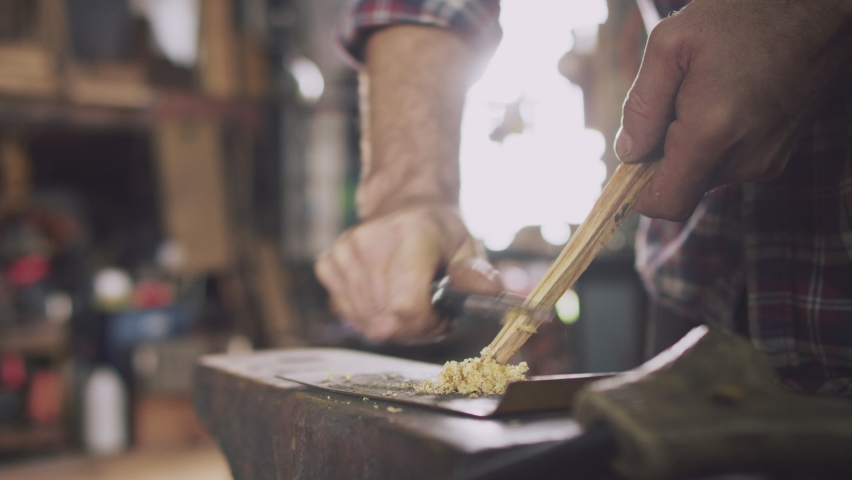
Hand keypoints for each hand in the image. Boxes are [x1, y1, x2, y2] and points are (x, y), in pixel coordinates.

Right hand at [314, 204, 501, 341]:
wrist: (404, 203)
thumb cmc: (439, 230)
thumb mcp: (467, 247)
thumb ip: (476, 274)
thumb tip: (491, 291)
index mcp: (409, 235)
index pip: (407, 305)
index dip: (427, 325)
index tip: (441, 318)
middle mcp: (370, 242)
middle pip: (386, 320)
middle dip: (413, 329)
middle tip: (429, 314)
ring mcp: (344, 253)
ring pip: (366, 323)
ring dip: (392, 324)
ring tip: (409, 303)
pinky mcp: (328, 264)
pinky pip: (348, 314)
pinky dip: (369, 317)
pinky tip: (385, 298)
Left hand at [616, 0, 851, 220]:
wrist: (815, 11)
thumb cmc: (742, 17)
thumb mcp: (670, 45)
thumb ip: (641, 106)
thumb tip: (629, 153)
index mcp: (711, 134)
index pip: (666, 204)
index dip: (640, 192)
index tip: (635, 158)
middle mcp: (744, 158)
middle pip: (681, 186)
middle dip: (665, 155)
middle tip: (677, 101)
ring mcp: (766, 162)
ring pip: (703, 175)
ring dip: (691, 145)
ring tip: (707, 94)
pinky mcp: (777, 157)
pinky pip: (727, 164)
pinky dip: (715, 141)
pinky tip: (728, 100)